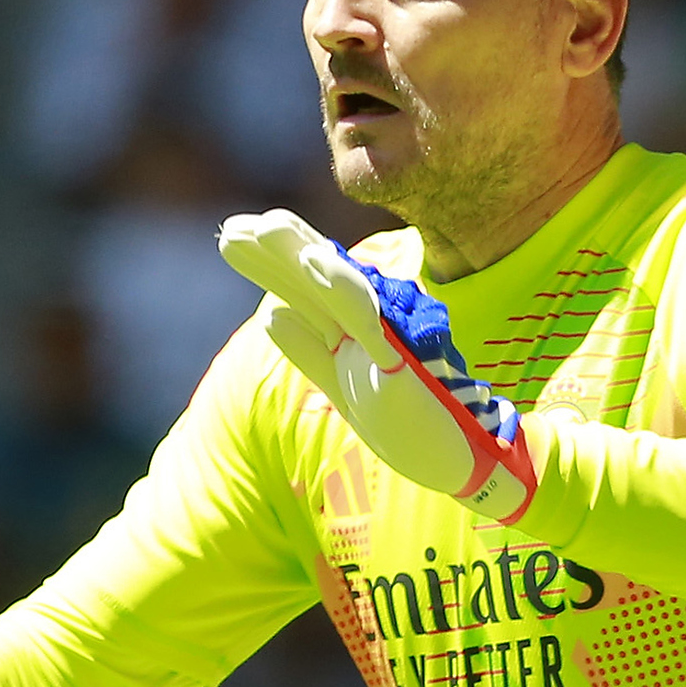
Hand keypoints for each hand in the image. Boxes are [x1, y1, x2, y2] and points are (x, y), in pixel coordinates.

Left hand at [217, 209, 537, 522]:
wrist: (456, 460)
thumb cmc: (406, 422)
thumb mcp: (342, 389)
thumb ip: (309, 352)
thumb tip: (273, 315)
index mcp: (345, 335)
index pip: (300, 291)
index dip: (266, 266)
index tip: (229, 238)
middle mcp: (364, 327)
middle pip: (313, 280)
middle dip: (275, 253)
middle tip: (235, 226)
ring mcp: (383, 339)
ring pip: (338, 286)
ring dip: (303, 256)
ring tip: (267, 226)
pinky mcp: (400, 358)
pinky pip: (368, 317)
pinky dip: (343, 288)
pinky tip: (316, 262)